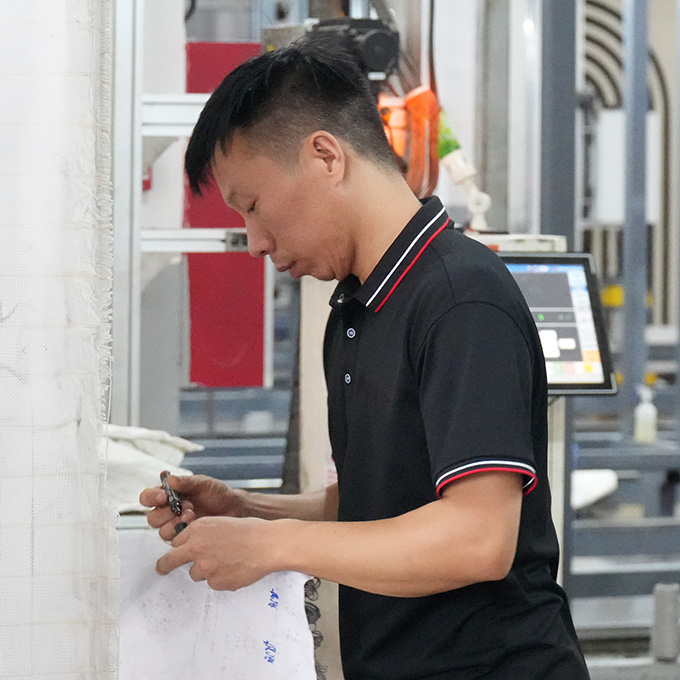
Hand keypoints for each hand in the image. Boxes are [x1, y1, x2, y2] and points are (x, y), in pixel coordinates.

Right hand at [139, 474, 246, 540]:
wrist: (234, 509)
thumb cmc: (217, 493)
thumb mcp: (202, 483)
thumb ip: (186, 482)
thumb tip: (170, 479)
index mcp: (168, 495)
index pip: (148, 497)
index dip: (151, 498)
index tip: (163, 496)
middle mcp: (168, 512)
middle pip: (152, 518)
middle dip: (167, 514)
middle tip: (184, 507)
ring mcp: (175, 526)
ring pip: (162, 531)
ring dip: (176, 524)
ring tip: (192, 515)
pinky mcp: (184, 539)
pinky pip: (175, 541)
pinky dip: (184, 533)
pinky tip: (196, 525)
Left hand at [155, 516, 279, 590]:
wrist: (267, 544)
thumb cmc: (250, 530)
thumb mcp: (221, 523)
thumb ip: (202, 534)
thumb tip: (192, 546)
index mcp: (197, 530)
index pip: (176, 542)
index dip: (180, 546)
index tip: (175, 552)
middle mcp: (196, 549)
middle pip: (170, 561)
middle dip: (165, 566)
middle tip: (161, 569)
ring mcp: (205, 568)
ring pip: (196, 574)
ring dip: (206, 570)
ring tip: (227, 560)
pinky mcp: (216, 583)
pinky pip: (213, 582)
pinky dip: (221, 578)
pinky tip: (235, 568)